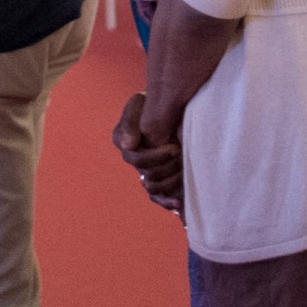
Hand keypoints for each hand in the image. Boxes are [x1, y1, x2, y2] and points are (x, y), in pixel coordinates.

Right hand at [111, 93, 183, 210]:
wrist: (166, 110)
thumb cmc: (151, 103)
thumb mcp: (139, 103)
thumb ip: (130, 120)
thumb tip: (128, 146)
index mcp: (122, 140)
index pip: (136, 159)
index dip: (156, 156)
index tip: (175, 147)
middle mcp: (131, 158)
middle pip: (146, 174)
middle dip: (167, 166)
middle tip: (183, 155)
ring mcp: (142, 168)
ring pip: (152, 187)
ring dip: (170, 181)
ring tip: (184, 169)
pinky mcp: (155, 178)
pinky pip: (157, 197)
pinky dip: (167, 201)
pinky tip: (179, 203)